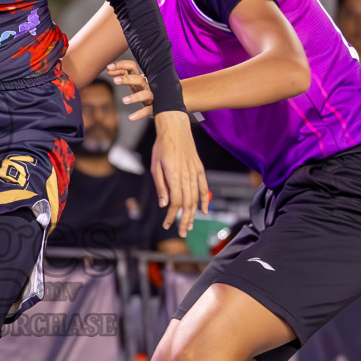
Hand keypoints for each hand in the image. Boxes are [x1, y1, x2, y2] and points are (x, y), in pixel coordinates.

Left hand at [107, 59, 153, 120]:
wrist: (167, 106)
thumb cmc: (147, 93)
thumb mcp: (136, 84)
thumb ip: (125, 76)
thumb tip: (109, 71)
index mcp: (141, 79)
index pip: (132, 67)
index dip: (121, 66)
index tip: (108, 68)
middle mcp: (147, 87)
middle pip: (138, 80)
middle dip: (127, 79)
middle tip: (115, 81)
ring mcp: (152, 98)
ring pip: (145, 95)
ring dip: (134, 97)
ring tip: (123, 101)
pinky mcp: (155, 109)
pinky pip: (147, 111)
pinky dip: (139, 114)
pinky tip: (130, 118)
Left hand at [149, 109, 209, 236]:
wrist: (175, 128)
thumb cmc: (161, 146)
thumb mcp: (155, 166)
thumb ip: (161, 186)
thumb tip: (164, 204)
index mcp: (174, 176)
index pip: (176, 202)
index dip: (172, 216)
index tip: (167, 224)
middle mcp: (187, 176)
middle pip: (188, 204)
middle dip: (184, 220)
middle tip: (182, 232)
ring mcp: (195, 172)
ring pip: (196, 198)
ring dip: (193, 214)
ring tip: (190, 225)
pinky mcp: (200, 168)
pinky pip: (204, 187)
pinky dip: (205, 200)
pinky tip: (203, 211)